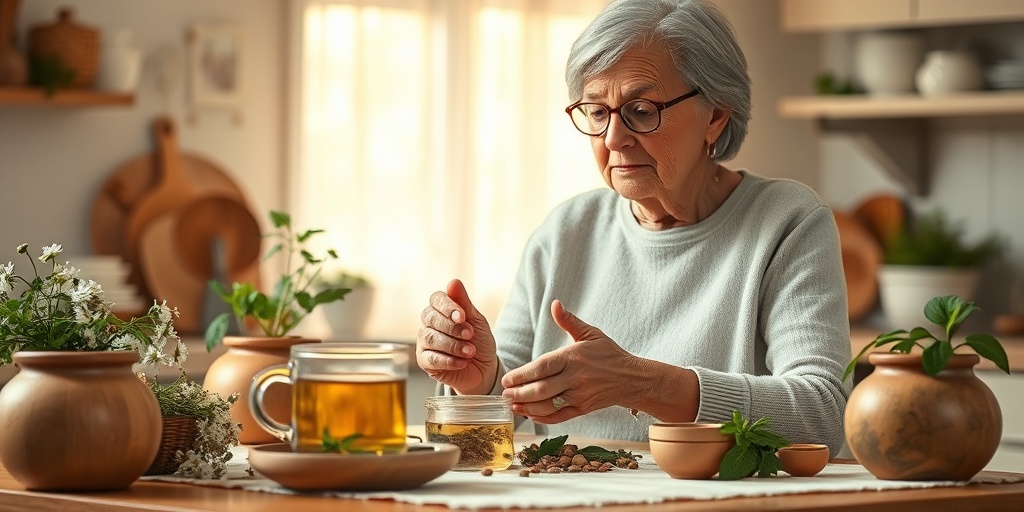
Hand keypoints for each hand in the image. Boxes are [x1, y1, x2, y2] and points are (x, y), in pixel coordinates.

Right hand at [416, 279, 498, 394]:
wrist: (484, 368)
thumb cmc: (479, 341)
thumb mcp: (477, 320)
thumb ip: (464, 303)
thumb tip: (453, 282)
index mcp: (441, 310)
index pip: (436, 299)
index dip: (448, 306)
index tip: (463, 316)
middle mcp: (429, 324)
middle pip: (430, 317)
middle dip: (452, 327)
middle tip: (469, 334)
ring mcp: (424, 343)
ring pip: (430, 338)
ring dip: (453, 345)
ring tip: (470, 351)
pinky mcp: (425, 361)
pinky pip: (431, 358)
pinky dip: (449, 360)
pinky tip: (463, 362)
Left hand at [501, 300, 640, 423]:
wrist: (632, 379)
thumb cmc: (609, 354)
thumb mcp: (591, 334)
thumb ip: (569, 321)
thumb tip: (554, 304)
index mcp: (573, 357)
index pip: (543, 367)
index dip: (523, 375)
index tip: (507, 379)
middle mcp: (575, 378)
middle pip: (542, 389)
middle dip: (520, 393)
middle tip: (504, 393)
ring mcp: (579, 395)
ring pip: (549, 405)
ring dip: (528, 407)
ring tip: (512, 404)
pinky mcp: (583, 409)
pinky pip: (559, 416)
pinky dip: (543, 418)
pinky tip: (530, 414)